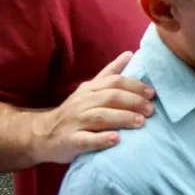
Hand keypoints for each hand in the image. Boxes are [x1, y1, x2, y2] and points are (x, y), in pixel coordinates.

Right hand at [30, 52, 155, 163]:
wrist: (42, 134)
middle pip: (110, 98)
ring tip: (140, 122)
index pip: (115, 82)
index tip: (152, 93)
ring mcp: (74, 122)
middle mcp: (82, 103)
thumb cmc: (74, 111)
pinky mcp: (69, 141)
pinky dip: (101, 139)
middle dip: (133, 102)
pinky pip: (85, 140)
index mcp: (90, 89)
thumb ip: (110, 73)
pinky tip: (116, 139)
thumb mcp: (90, 89)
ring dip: (122, 118)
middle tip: (151, 110)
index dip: (135, 86)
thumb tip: (130, 53)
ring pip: (100, 117)